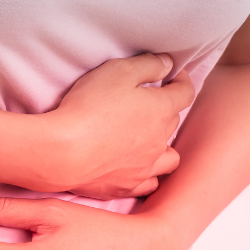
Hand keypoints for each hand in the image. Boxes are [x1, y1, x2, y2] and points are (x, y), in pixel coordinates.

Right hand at [43, 53, 193, 199]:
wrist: (63, 152)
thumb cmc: (89, 107)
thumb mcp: (118, 71)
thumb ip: (148, 65)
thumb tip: (168, 64)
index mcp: (161, 109)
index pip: (185, 93)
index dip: (182, 81)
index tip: (174, 76)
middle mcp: (160, 140)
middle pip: (173, 121)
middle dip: (164, 109)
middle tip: (146, 102)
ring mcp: (146, 166)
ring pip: (169, 157)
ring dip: (163, 146)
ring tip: (149, 139)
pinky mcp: (128, 185)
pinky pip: (149, 182)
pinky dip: (147, 173)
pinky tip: (137, 167)